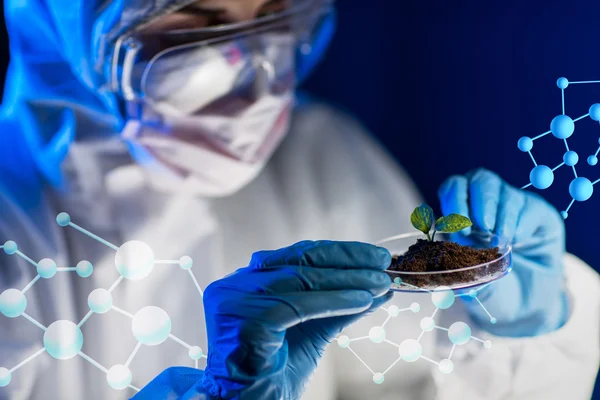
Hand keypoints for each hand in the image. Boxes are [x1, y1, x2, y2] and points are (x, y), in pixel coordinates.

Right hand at [135, 241, 392, 398]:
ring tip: (380, 283)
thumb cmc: (275, 371)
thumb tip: (377, 287)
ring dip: (348, 280)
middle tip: (383, 263)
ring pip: (302, 279)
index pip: (298, 255)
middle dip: (348, 260)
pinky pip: (298, 305)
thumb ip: (339, 305)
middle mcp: (237, 284)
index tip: (374, 255)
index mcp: (248, 281)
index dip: (340, 252)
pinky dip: (335, 301)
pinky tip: (362, 301)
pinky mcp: (246, 322)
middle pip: (300, 261)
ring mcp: (237, 301)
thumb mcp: (314, 329)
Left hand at [438, 168, 567, 336]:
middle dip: (479, 202)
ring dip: (500, 216)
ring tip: (500, 240)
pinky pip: (528, 207)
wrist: (530, 303)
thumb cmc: (494, 289)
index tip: (460, 228)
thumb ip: (466, 280)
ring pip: (504, 191)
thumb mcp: (477, 287)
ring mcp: (513, 205)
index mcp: (462, 215)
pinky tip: (518, 242)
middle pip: (480, 179)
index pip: (453, 188)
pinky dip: (520, 225)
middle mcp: (487, 204)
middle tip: (483, 228)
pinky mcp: (538, 213)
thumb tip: (452, 282)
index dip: (454, 200)